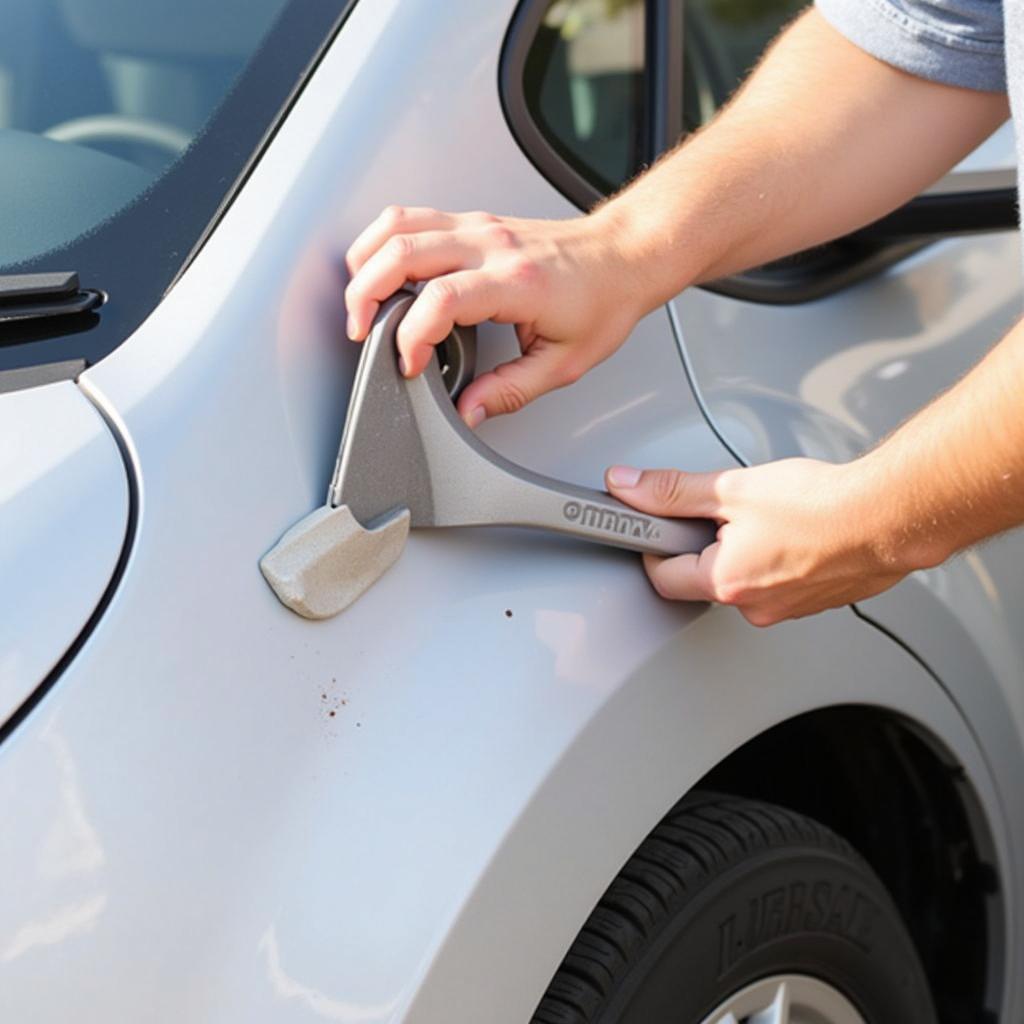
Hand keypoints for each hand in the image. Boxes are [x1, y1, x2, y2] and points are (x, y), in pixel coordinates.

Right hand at [344, 205, 645, 426]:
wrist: (624, 255)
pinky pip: (410, 216)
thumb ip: (510, 392)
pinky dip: (383, 242)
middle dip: (366, 297)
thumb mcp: (564, 363)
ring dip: (366, 263)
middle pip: (402, 253)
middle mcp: (492, 245)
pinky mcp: (473, 221)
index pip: (440, 300)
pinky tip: (381, 271)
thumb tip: (468, 411)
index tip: (411, 366)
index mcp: (516, 282)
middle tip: (363, 334)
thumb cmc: (602, 301)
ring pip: (397, 225)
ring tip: (362, 303)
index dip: (412, 337)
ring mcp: (479, 226)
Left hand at [605, 459, 909, 625]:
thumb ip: (672, 490)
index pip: (661, 576)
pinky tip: (795, 528)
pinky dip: (777, 555)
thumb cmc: (819, 506)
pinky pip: (780, 579)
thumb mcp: (731, 488)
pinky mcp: (816, 600)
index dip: (653, 545)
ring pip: (745, 577)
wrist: (890, 515)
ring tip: (769, 515)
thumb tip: (629, 486)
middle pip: (703, 577)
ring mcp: (788, 608)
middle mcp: (754, 607)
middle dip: (703, 543)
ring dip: (744, 548)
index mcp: (724, 583)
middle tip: (722, 510)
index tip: (656, 524)